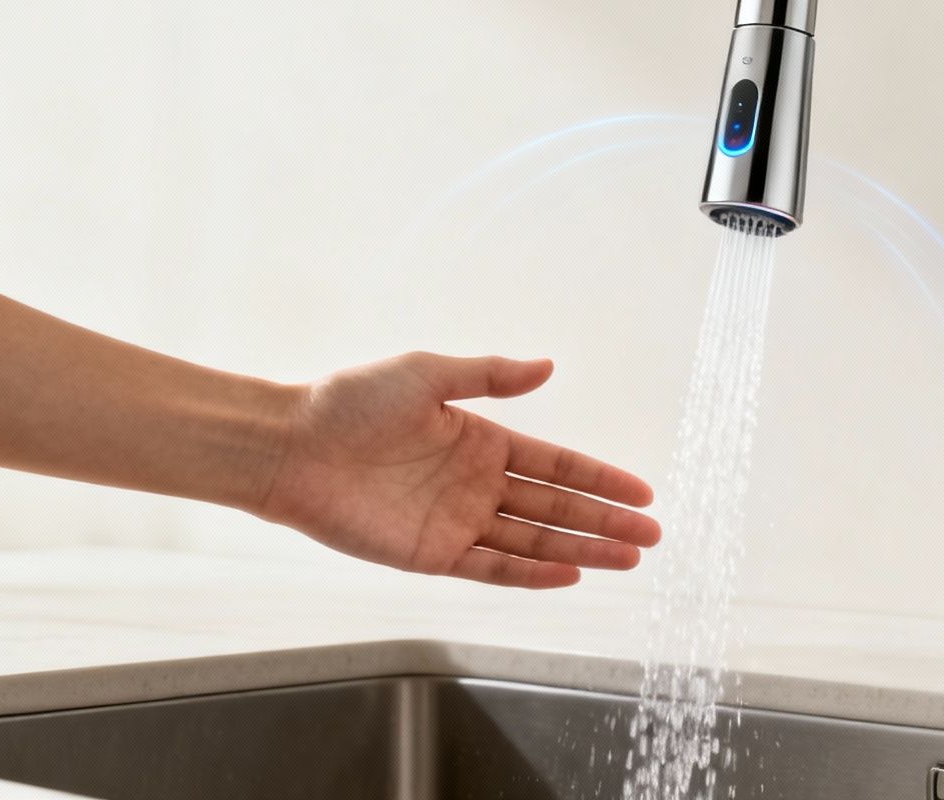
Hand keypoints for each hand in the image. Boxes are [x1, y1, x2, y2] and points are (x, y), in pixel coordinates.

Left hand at [257, 352, 658, 588]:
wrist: (290, 446)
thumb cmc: (350, 402)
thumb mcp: (427, 374)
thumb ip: (489, 376)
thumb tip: (548, 367)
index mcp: (482, 441)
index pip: (557, 465)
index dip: (601, 479)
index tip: (643, 491)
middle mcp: (477, 485)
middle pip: (557, 507)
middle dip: (606, 522)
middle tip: (652, 534)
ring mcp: (457, 522)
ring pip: (535, 540)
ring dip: (583, 550)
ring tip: (629, 559)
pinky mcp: (431, 555)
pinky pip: (492, 568)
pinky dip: (531, 574)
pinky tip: (571, 575)